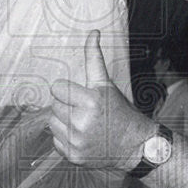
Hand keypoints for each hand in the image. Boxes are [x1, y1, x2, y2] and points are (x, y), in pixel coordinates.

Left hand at [49, 30, 154, 171]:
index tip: (81, 96)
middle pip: (53, 106)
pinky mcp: (73, 156)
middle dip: (67, 106)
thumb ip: (94, 58)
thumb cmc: (120, 111)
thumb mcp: (106, 84)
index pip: (57, 88)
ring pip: (52, 123)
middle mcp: (81, 122)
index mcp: (90, 101)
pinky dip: (65, 139)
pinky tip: (82, 137)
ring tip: (83, 124)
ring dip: (63, 122)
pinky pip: (56, 141)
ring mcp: (76, 141)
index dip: (67, 90)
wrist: (135, 146)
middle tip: (85, 111)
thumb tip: (93, 32)